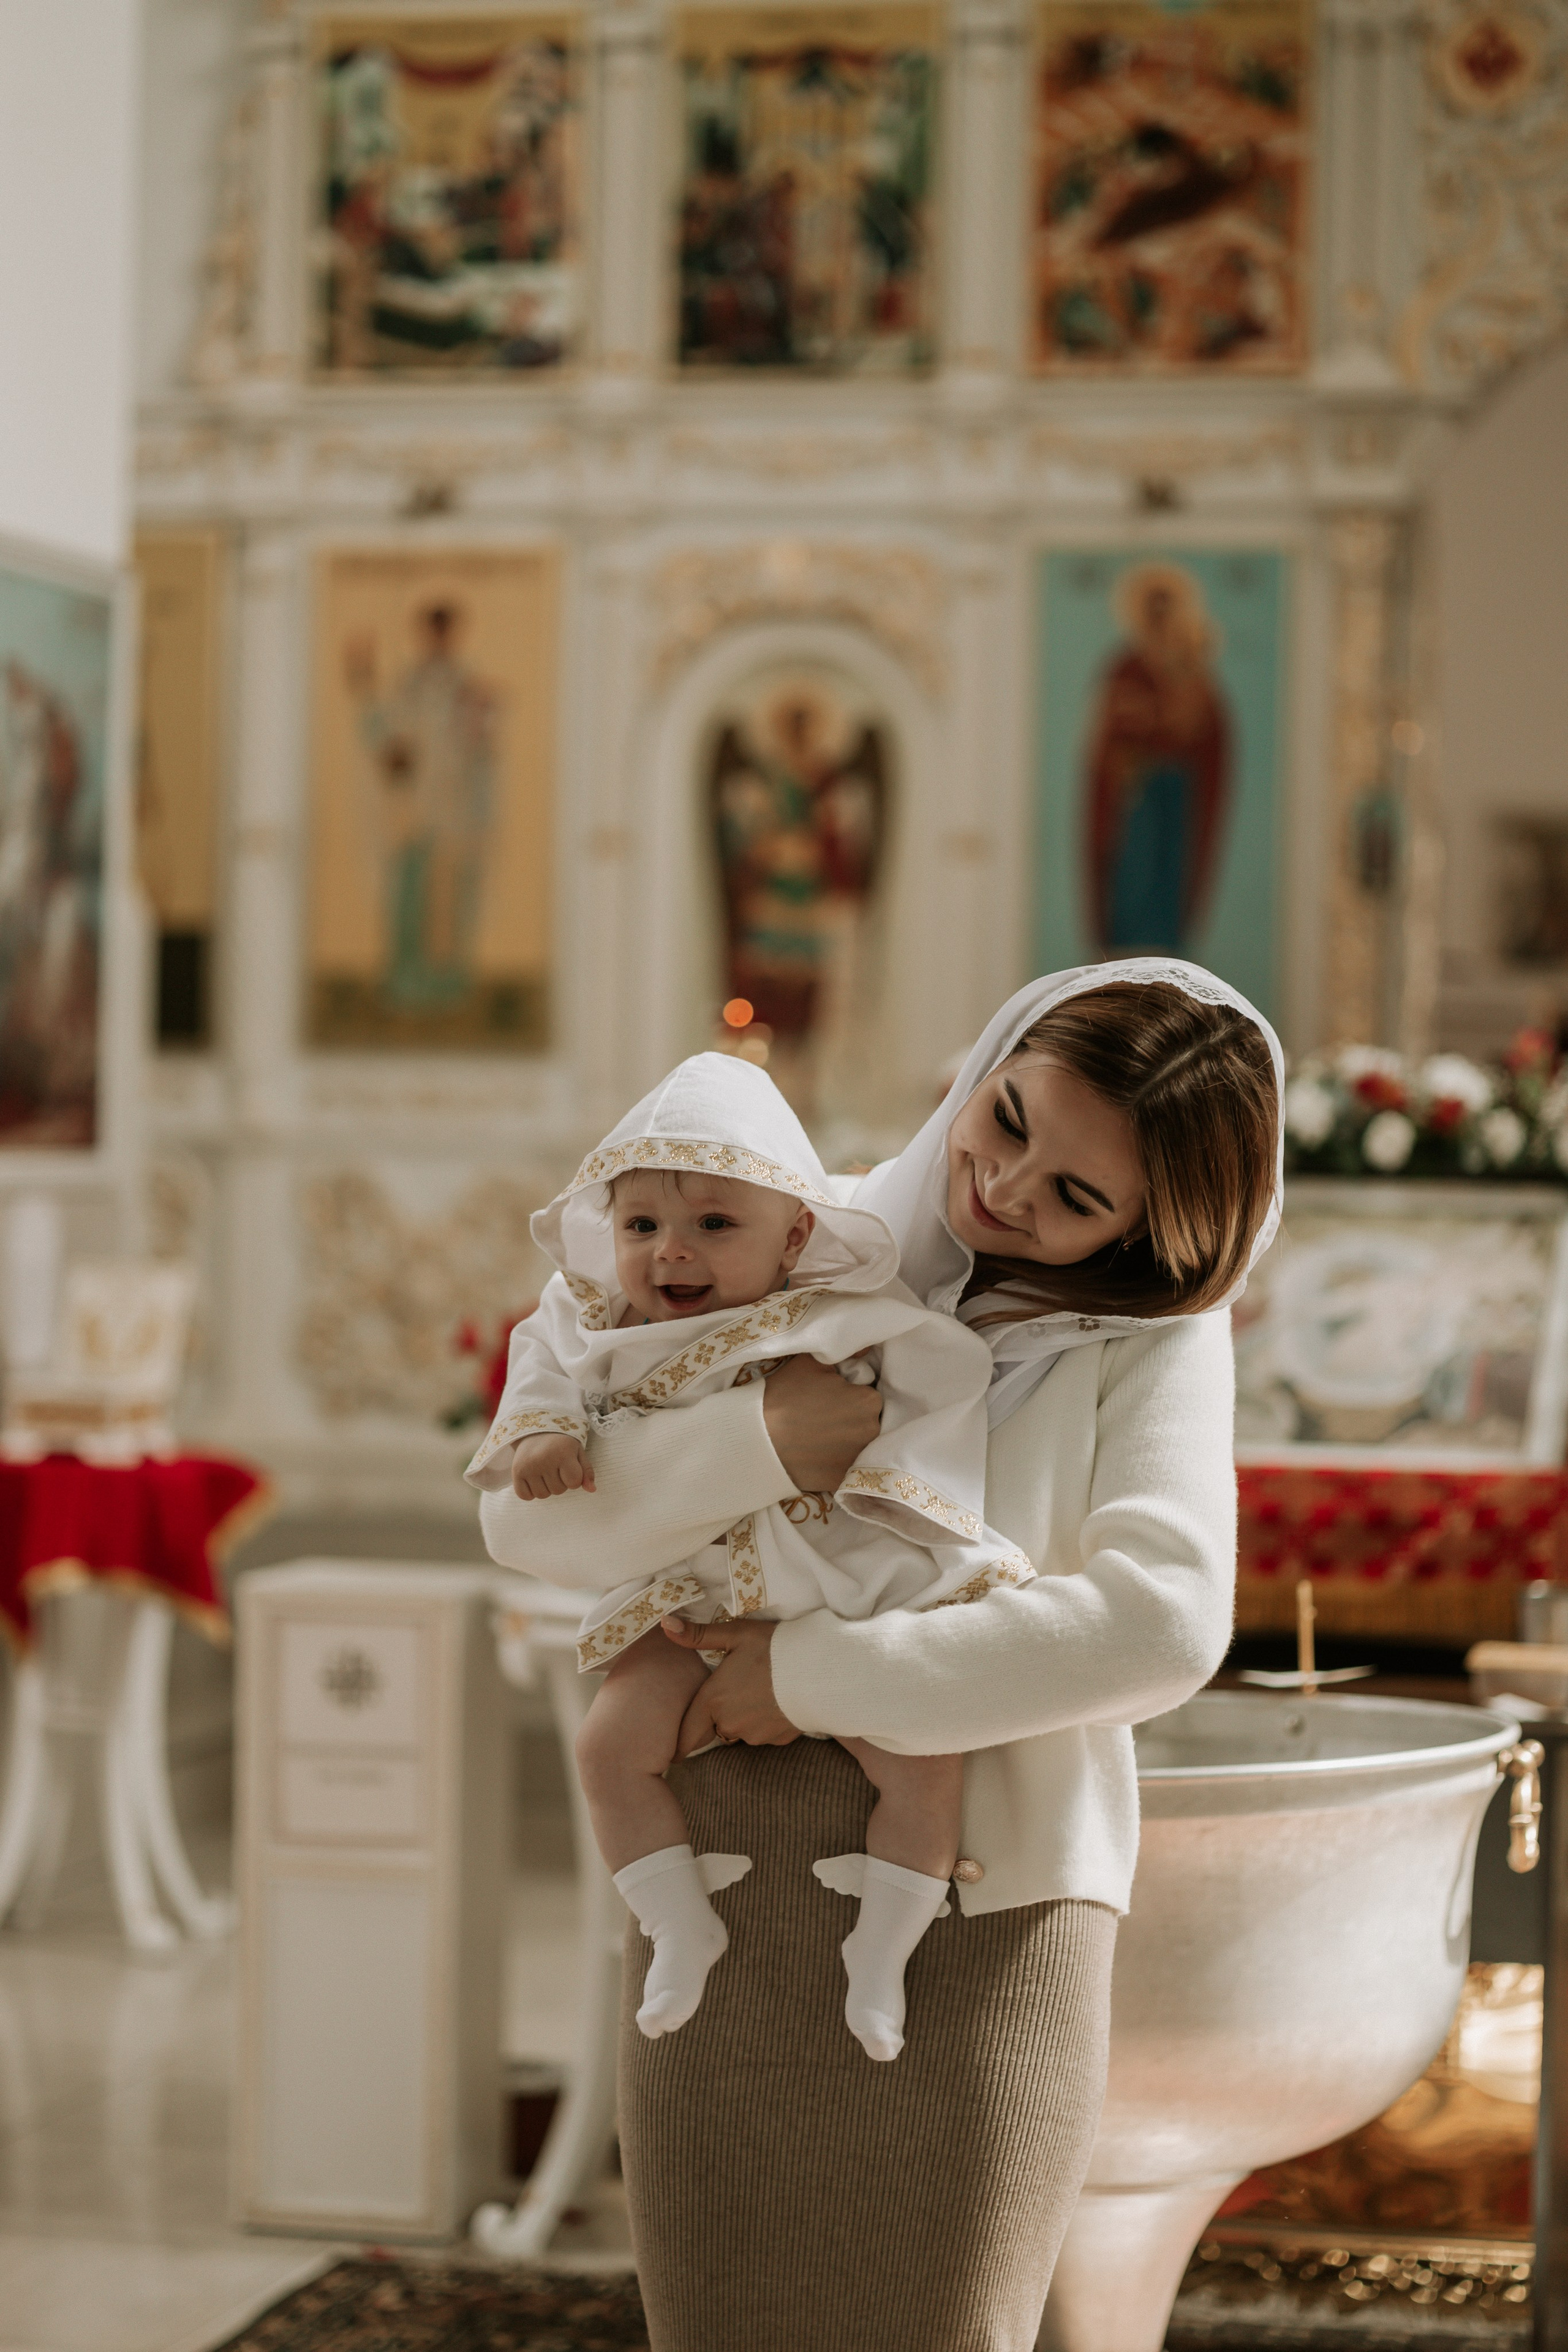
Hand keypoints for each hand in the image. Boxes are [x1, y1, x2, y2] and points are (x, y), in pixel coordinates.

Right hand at [511, 1433, 594, 1499]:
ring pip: (543, 1495)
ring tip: (545, 1471)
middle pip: (558, 1490)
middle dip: (560, 1482)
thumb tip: (592, 1490)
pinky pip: (525, 1496)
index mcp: (562, 1452)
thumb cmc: (561, 1443)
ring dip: (546, 1487)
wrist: (535, 1430)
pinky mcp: (516, 1472)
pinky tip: (533, 1478)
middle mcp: (544, 1459)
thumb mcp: (577, 1452)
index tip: (569, 1466)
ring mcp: (528, 1466)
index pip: (574, 1483)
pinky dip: (530, 1492)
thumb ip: (586, 1471)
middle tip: (555, 1466)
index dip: (574, 1478)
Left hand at [664, 1617, 799, 1753]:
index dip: (679, 1743)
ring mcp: (754, 1734)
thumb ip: (698, 1635)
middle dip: (718, 1716)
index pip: (687, 1732)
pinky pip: (763, 1733)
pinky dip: (764, 1721)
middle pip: (715, 1727)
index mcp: (714, 1699)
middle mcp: (730, 1723)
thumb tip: (665, 1623)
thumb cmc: (774, 1648)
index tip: (674, 1754)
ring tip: (758, 1692)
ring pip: (739, 1731)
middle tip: (732, 1694)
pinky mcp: (776, 1740)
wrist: (820, 1671)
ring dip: (742, 1718)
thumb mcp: (736, 1634)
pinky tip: (775, 1702)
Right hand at [762, 1354, 880, 1495]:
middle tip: (822, 1417)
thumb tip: (867, 1347)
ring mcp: (857, 1459)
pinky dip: (834, 1463)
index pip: (868, 1396)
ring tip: (818, 1437)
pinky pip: (844, 1467)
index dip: (850, 1395)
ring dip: (845, 1441)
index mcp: (868, 1401)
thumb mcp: (813, 1362)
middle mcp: (871, 1431)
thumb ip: (846, 1353)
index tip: (831, 1397)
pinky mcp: (842, 1480)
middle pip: (867, 1422)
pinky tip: (815, 1456)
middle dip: (851, 1418)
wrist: (757, 1437)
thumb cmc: (785, 1395)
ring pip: (857, 1445)